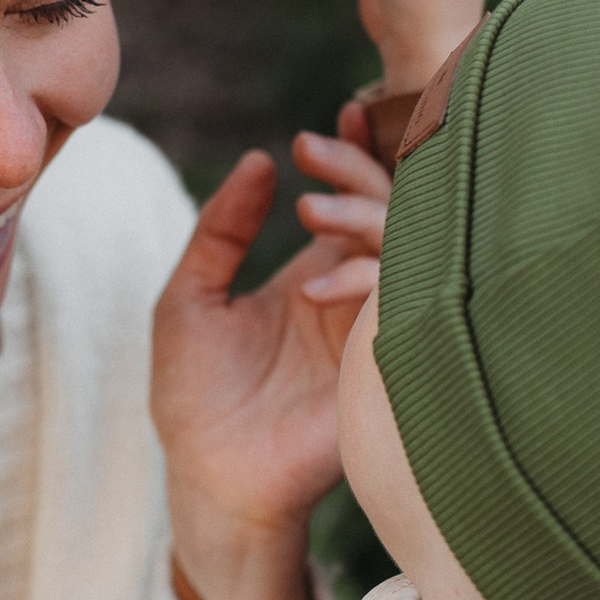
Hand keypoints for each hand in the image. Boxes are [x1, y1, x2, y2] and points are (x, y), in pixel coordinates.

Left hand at [153, 127, 388, 599]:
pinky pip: (404, 304)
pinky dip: (367, 281)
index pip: (353, 203)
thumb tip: (259, 160)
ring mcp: (373, 330)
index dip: (353, 156)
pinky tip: (314, 289)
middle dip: (357, 170)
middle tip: (312, 151)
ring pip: (410, 247)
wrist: (210, 479)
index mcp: (316, 278)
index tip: (334, 121)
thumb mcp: (189, 299)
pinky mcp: (384, 366)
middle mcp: (353, 298)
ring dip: (365, 215)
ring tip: (311, 210)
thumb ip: (221, 230)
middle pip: (390, 212)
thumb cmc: (193, 396)